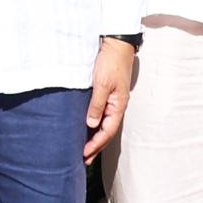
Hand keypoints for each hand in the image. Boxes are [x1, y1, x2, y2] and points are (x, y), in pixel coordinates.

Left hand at [82, 37, 135, 159]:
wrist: (116, 43)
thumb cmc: (111, 62)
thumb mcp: (102, 83)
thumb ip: (97, 104)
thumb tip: (91, 124)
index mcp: (118, 105)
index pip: (107, 131)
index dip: (96, 144)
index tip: (84, 154)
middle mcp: (117, 105)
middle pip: (106, 131)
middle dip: (96, 146)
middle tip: (84, 159)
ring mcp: (112, 100)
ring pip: (103, 124)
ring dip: (95, 137)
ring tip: (85, 149)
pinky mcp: (107, 93)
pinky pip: (101, 114)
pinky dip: (94, 124)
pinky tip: (87, 128)